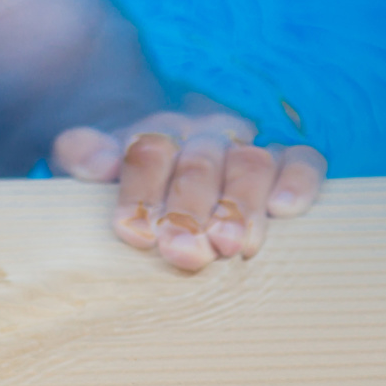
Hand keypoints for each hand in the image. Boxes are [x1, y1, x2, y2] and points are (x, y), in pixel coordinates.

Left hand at [51, 111, 325, 271]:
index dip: (139, 194)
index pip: (145, 153)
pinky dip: (298, 180)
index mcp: (151, 132)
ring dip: (240, 206)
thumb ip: (82, 154)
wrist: (168, 159)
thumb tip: (97, 164)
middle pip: (198, 164)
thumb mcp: (91, 160)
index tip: (135, 235)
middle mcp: (200, 133)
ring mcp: (245, 144)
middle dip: (189, 211)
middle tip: (183, 252)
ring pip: (249, 163)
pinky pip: (302, 159)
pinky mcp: (287, 159)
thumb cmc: (129, 179)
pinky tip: (285, 210)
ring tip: (231, 246)